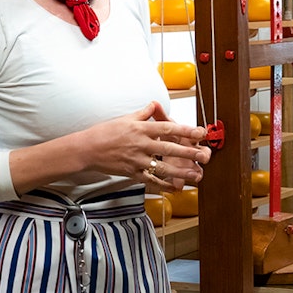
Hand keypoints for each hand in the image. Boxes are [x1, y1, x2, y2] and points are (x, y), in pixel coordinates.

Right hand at [82, 102, 209, 190]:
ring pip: (163, 167)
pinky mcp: (132, 173)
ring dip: (182, 172)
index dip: (186, 130)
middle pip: (170, 149)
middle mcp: (141, 144)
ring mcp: (137, 160)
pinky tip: (175, 187)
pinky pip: (151, 180)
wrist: (87, 149)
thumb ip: (143, 113)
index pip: (168, 128)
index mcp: (141, 129)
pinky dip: (164, 185)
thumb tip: (154, 105)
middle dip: (189, 152)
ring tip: (196, 174)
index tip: (200, 132)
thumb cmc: (104, 133)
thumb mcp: (125, 118)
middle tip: (205, 155)